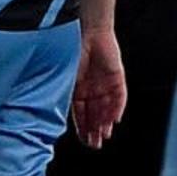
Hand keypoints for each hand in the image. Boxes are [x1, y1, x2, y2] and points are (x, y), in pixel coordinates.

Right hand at [71, 24, 127, 148]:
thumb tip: (57, 115)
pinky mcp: (117, 77)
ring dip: (106, 122)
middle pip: (95, 114)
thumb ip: (67, 95)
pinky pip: (119, 96)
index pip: (81, 115)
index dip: (83, 128)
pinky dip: (117, 108)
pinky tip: (115, 119)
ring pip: (107, 108)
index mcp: (78, 90)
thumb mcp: (66, 78)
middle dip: (95, 130)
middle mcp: (92, 90)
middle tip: (95, 144)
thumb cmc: (71, 52)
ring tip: (105, 135)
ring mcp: (105, 84)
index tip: (85, 141)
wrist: (88, 31)